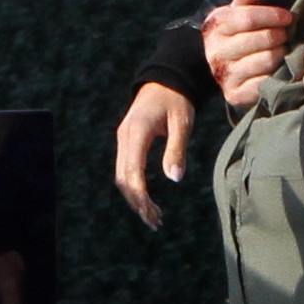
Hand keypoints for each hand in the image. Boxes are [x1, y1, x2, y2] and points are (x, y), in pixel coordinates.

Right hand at [114, 82, 196, 229]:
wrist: (164, 80)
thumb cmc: (177, 101)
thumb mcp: (182, 123)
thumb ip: (177, 150)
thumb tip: (175, 179)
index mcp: (137, 132)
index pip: (132, 171)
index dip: (140, 195)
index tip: (152, 213)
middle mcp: (124, 137)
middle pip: (123, 179)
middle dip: (137, 202)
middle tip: (156, 222)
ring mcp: (123, 140)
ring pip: (122, 177)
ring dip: (135, 198)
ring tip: (154, 217)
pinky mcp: (126, 143)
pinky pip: (125, 170)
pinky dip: (135, 188)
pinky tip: (148, 201)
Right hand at [203, 0, 292, 107]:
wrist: (224, 66)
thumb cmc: (238, 32)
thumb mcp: (239, 12)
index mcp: (215, 27)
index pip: (247, 18)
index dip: (272, 15)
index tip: (288, 17)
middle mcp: (215, 52)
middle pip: (260, 40)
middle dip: (279, 35)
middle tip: (285, 35)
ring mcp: (224, 75)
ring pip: (265, 60)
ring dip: (280, 54)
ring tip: (282, 51)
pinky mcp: (234, 95)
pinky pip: (263, 83)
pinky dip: (275, 75)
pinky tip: (279, 69)